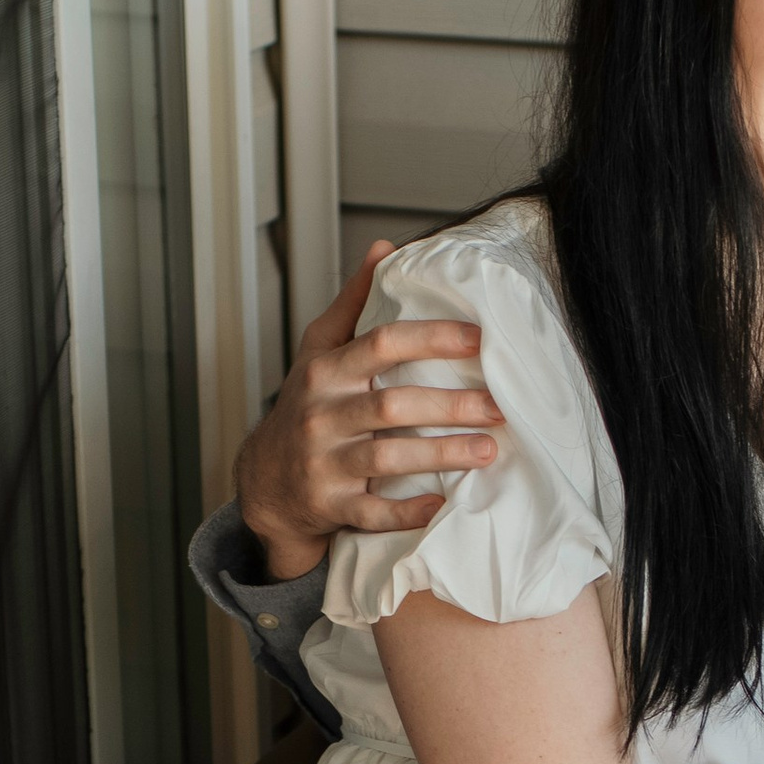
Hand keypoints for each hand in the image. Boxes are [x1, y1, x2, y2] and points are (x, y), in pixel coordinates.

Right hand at [234, 236, 505, 578]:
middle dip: (450, 405)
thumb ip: (353, 303)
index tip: (478, 339)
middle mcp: (322, 415)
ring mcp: (324, 463)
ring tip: (488, 450)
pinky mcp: (329, 504)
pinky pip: (371, 513)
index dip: (431, 339)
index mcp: (326, 372)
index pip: (381, 345)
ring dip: (442, 454)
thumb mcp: (318, 351)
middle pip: (392, 405)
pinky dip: (405, 512)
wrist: (264, 481)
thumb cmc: (305, 407)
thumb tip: (385, 250)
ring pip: (388, 458)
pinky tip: (440, 505)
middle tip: (498, 406)